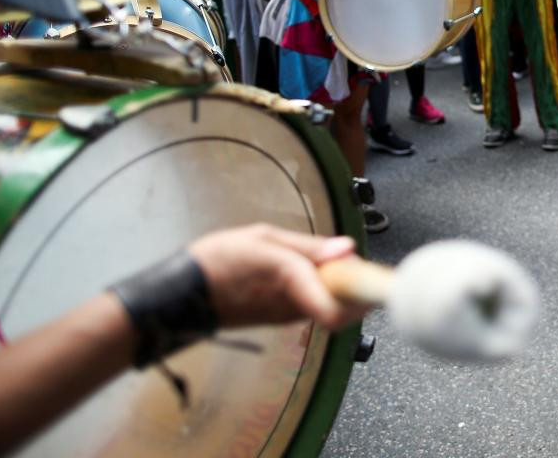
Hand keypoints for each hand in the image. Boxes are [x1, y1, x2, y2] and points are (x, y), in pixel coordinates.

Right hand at [189, 223, 367, 330]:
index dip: (365, 295)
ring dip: (337, 285)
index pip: (339, 309)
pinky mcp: (280, 319)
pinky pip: (312, 304)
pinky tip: (306, 270)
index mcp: (290, 282)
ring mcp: (287, 316)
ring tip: (325, 259)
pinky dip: (319, 289)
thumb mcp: (263, 238)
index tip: (376, 276)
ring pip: (329, 304)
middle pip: (343, 305)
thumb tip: (348, 249)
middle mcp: (292, 307)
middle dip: (355, 284)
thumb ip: (309, 246)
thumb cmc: (217, 261)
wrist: (180, 295)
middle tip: (350, 258)